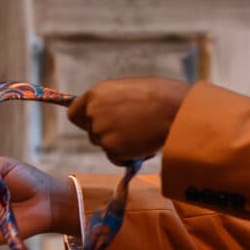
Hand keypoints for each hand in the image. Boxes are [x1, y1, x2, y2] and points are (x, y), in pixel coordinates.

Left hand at [68, 77, 189, 164]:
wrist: (174, 110)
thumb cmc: (159, 96)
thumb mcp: (127, 91)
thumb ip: (111, 103)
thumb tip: (107, 115)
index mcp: (96, 94)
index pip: (74, 114)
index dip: (86, 121)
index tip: (95, 125)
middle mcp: (93, 113)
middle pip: (91, 133)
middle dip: (107, 135)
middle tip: (129, 131)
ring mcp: (102, 132)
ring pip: (105, 146)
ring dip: (120, 146)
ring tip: (142, 134)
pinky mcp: (112, 149)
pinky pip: (115, 158)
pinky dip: (127, 156)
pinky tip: (143, 144)